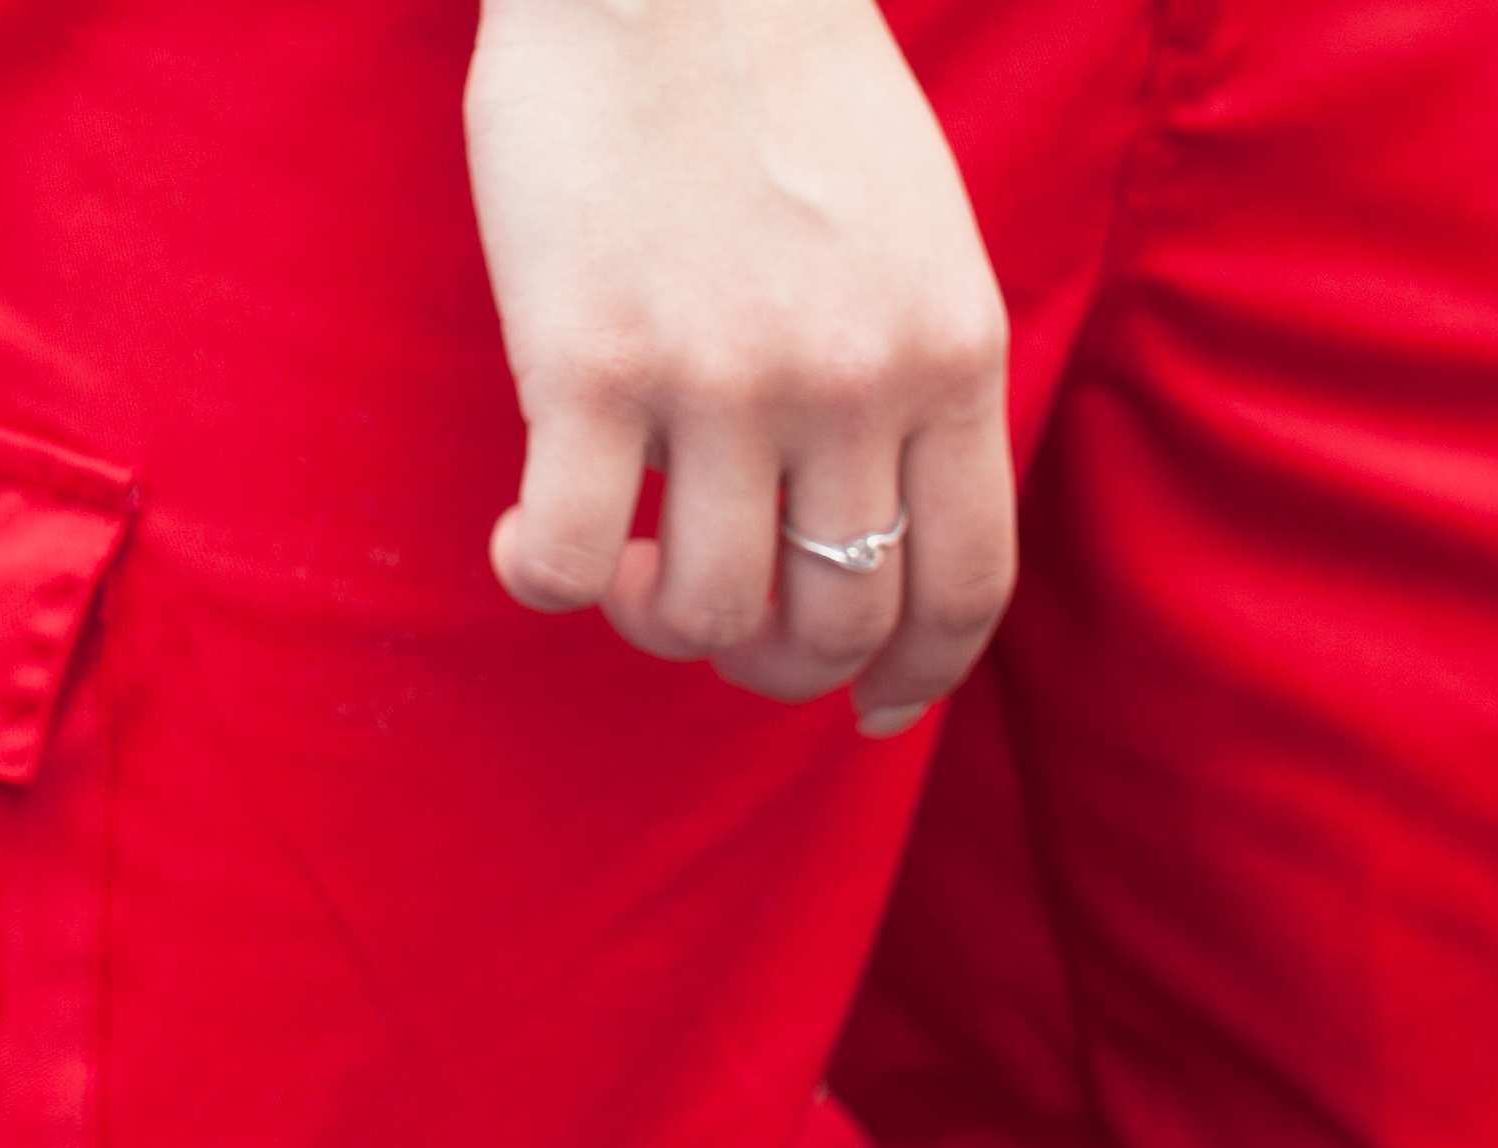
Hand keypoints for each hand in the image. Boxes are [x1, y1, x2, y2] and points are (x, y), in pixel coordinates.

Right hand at [465, 0, 1019, 732]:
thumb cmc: (784, 88)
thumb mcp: (919, 237)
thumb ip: (920, 373)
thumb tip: (890, 514)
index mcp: (950, 357)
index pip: (968, 585)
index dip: (922, 676)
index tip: (871, 709)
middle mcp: (853, 385)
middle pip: (840, 619)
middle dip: (779, 665)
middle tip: (715, 631)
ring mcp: (723, 379)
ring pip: (706, 609)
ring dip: (660, 625)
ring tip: (623, 573)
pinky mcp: (586, 359)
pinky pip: (567, 553)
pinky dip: (545, 582)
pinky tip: (529, 547)